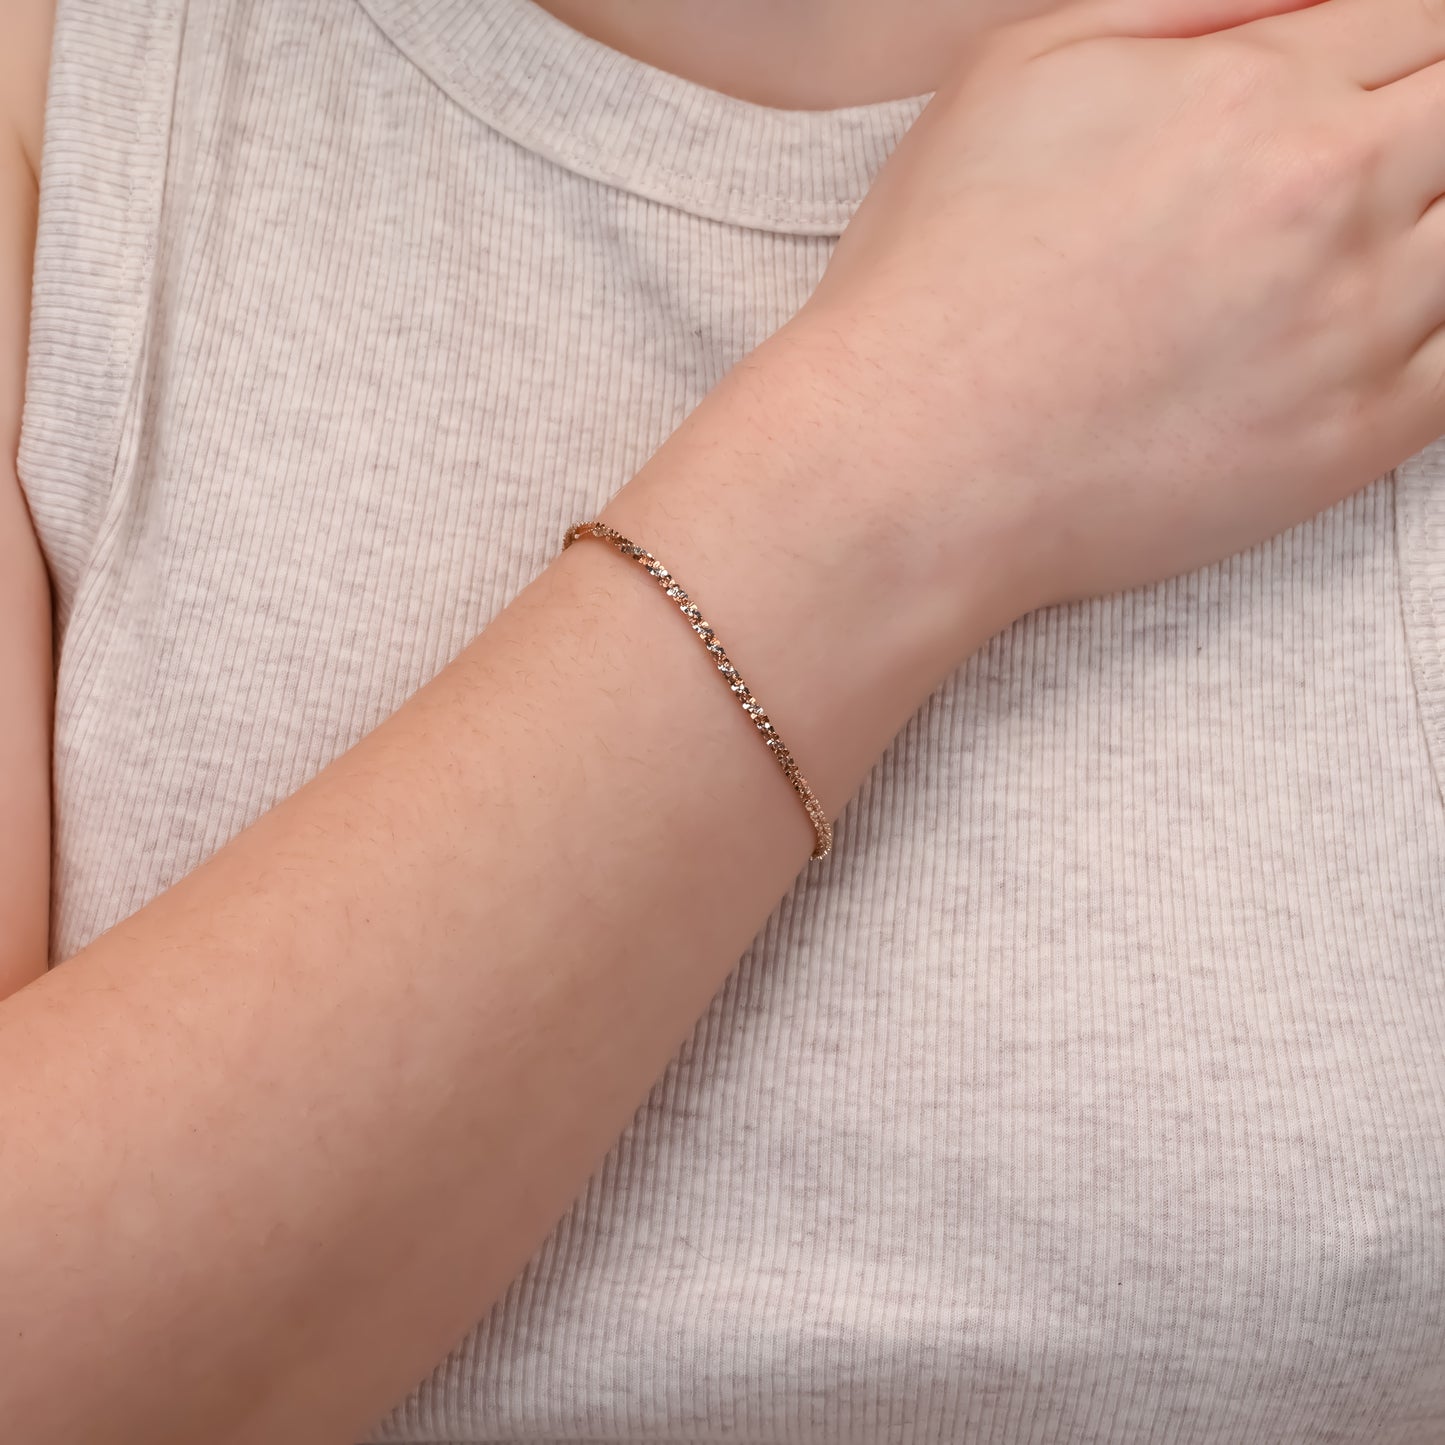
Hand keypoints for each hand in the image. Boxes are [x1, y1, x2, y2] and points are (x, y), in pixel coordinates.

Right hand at [796, 0, 1444, 621]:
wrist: (906, 457)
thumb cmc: (938, 271)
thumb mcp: (1026, 64)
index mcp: (1257, 94)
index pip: (1423, 15)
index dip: (1409, 39)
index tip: (1378, 75)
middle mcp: (1328, 198)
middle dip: (1435, 113)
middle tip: (1371, 161)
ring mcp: (1352, 327)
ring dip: (1441, 218)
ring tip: (1353, 243)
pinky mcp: (1348, 442)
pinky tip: (1394, 314)